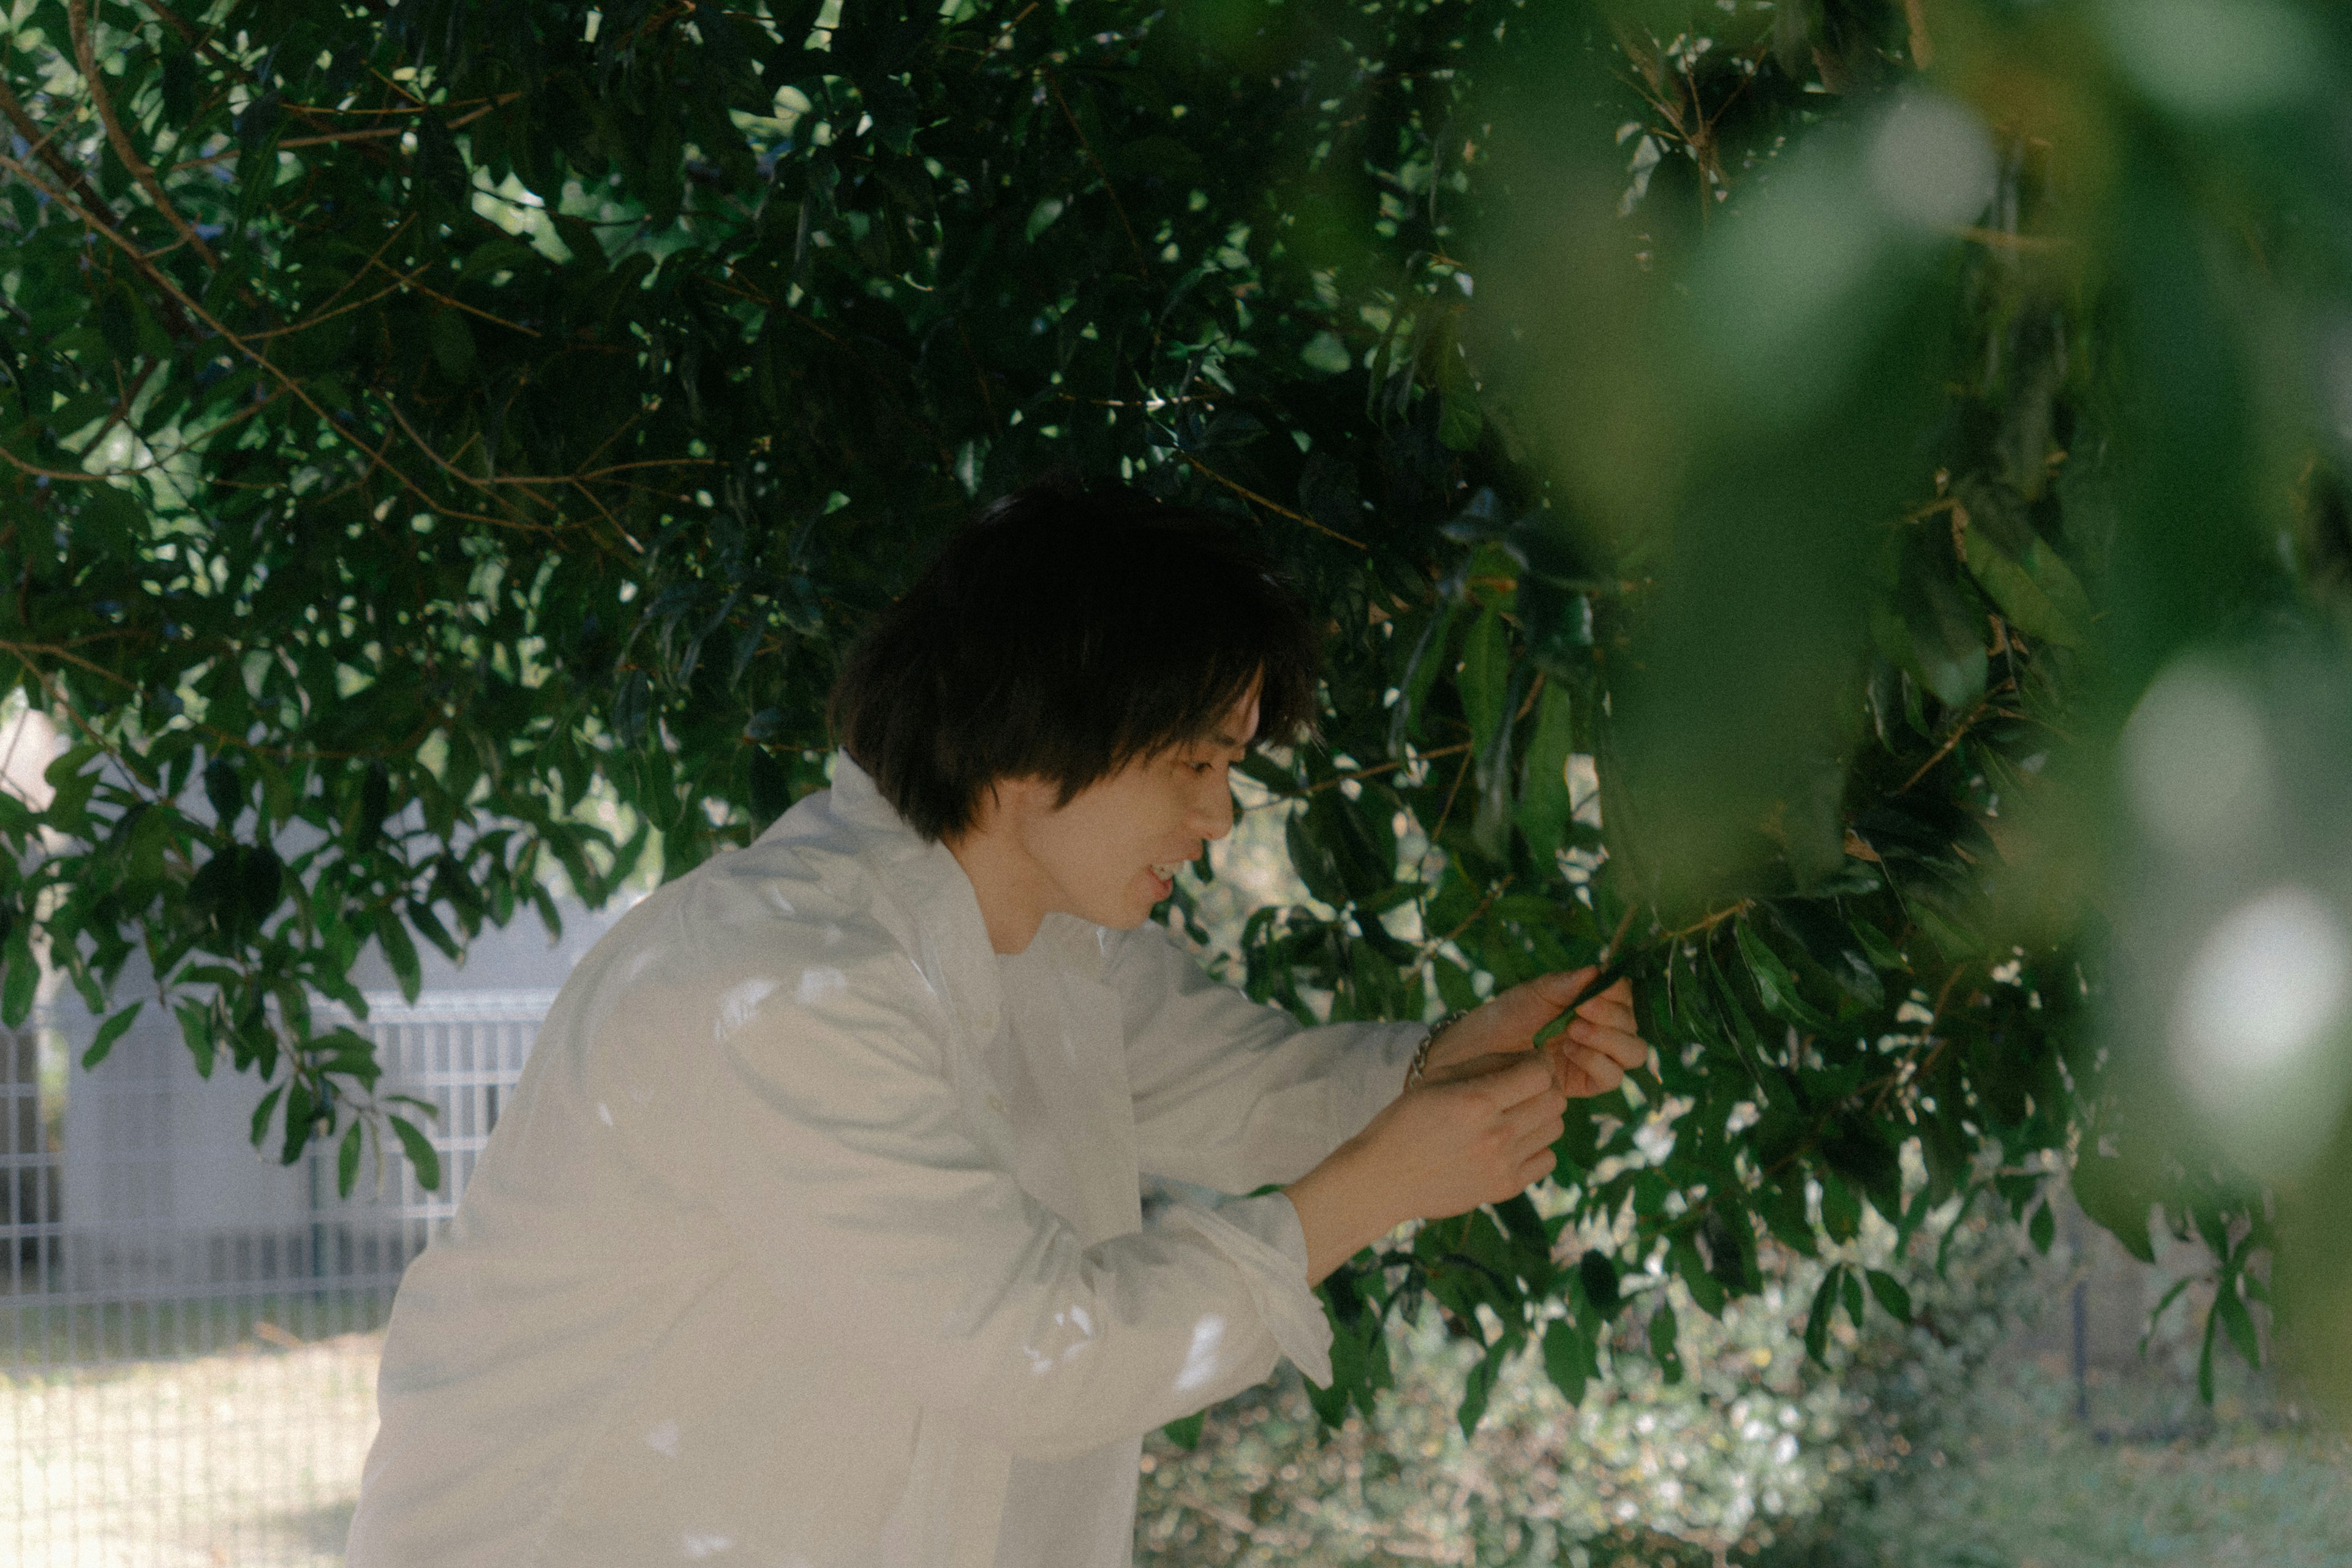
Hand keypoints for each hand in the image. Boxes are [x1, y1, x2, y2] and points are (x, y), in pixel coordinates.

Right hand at [1287, 1054, 1565, 1281]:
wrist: (1383, 1178)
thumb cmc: (1405, 1121)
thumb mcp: (1437, 1081)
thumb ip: (1485, 1066)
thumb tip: (1528, 1058)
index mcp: (1476, 1101)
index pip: (1539, 1073)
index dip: (1535, 1063)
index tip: (1524, 1065)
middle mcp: (1496, 1134)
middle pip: (1555, 1100)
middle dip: (1542, 1088)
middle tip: (1522, 1090)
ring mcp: (1503, 1164)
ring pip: (1555, 1128)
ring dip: (1541, 1116)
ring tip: (1515, 1116)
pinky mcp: (1505, 1188)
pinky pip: (1547, 1159)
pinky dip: (1537, 1148)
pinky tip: (1512, 1143)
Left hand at [1424, 966, 1648, 1098]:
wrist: (1478, 1052)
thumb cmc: (1506, 1016)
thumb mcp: (1534, 993)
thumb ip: (1566, 984)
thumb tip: (1597, 970)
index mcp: (1593, 1004)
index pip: (1624, 996)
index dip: (1615, 993)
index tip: (1591, 991)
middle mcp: (1601, 1031)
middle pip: (1632, 1025)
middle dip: (1611, 1016)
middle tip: (1581, 1010)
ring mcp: (1596, 1058)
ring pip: (1632, 1053)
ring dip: (1608, 1039)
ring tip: (1574, 1031)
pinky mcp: (1587, 1083)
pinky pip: (1612, 1077)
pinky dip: (1597, 1062)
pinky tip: (1570, 1051)